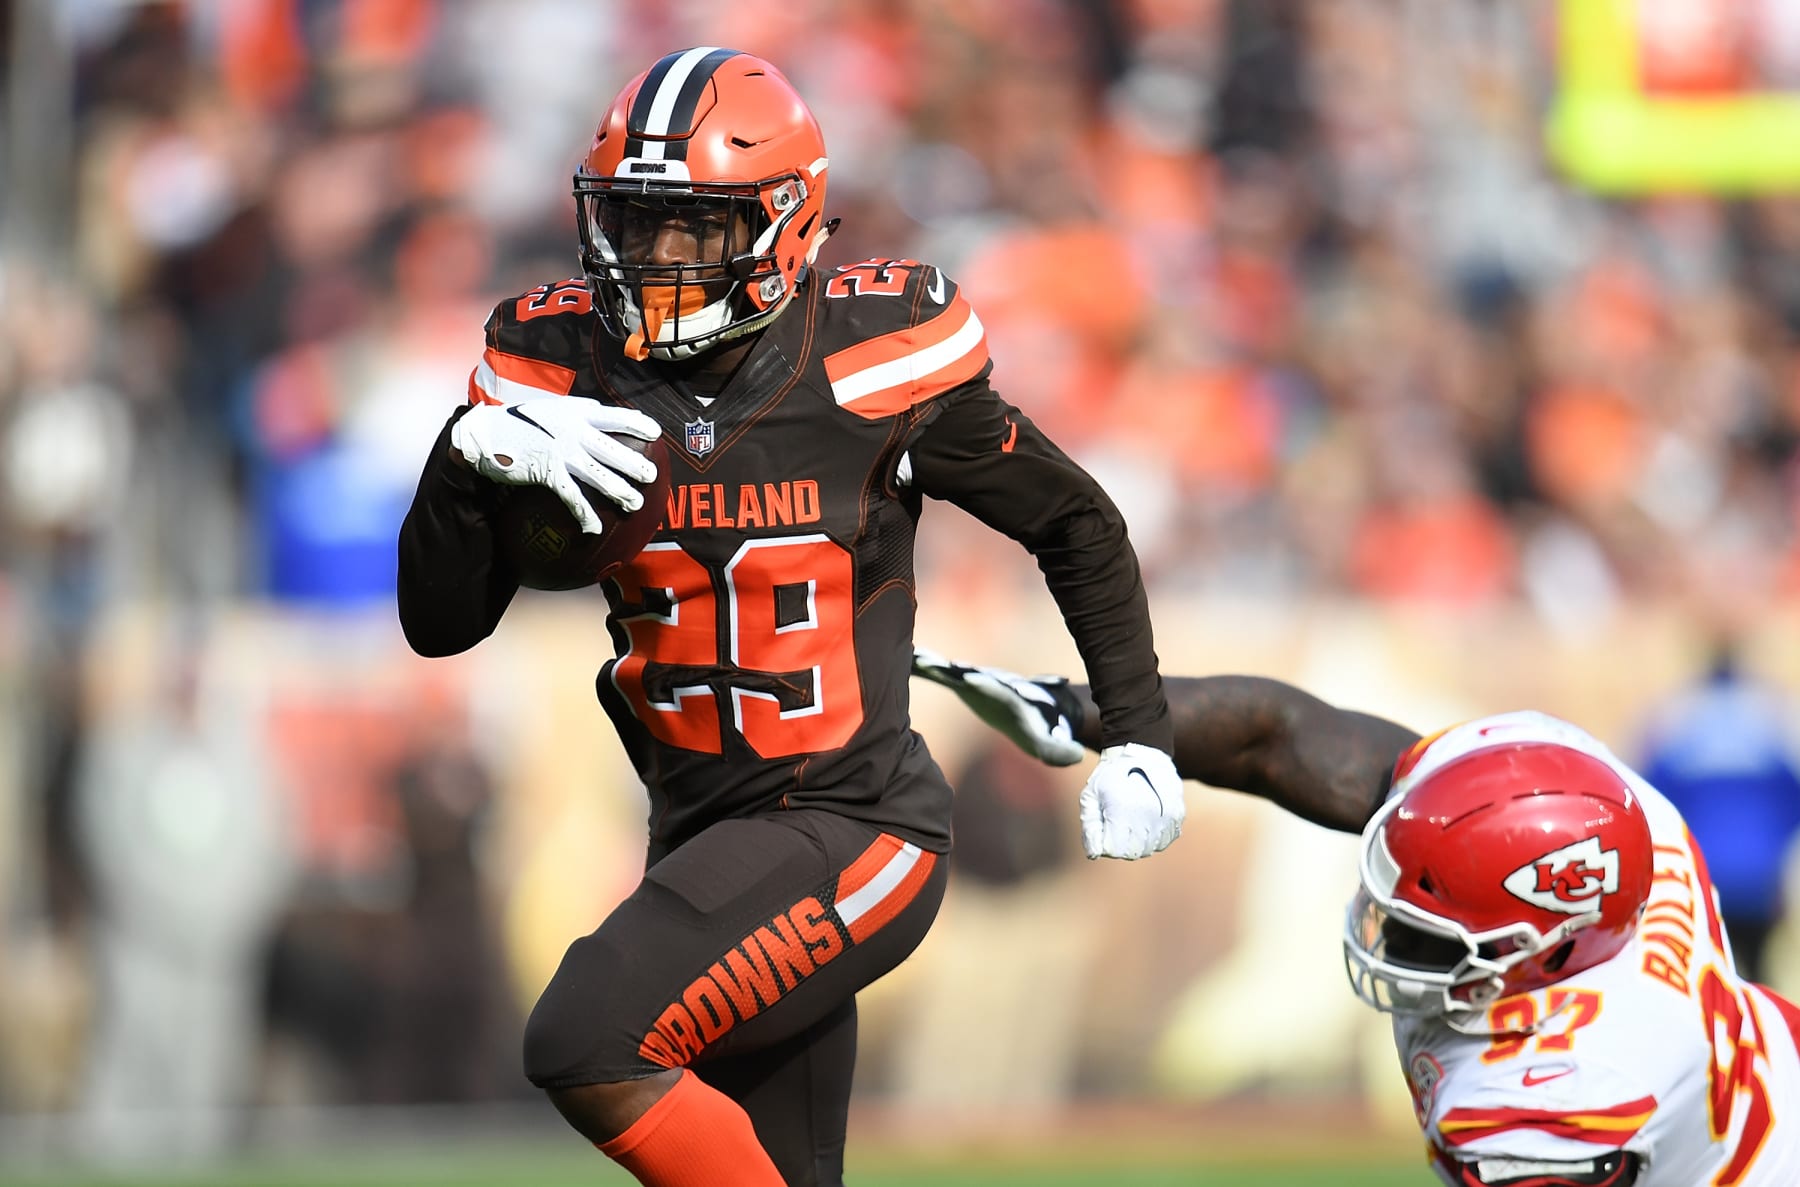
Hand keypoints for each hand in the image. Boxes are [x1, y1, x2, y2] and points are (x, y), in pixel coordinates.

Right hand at [451, 398, 660, 533]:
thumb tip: (601, 421)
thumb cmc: (522, 422)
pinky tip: (593, 528)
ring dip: (619, 491)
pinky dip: (585, 514)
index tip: (656, 433)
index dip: (637, 424)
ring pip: (599, 474)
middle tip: (652, 476)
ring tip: (635, 503)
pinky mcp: (547, 472)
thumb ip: (577, 416)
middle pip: (612, 449)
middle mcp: (573, 431)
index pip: (615, 416)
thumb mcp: (553, 410)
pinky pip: (572, 497)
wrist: (485, 432)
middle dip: (635, 464)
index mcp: (577, 412)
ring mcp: (561, 452)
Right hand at [911, 647, 1085, 765]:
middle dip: (945, 668)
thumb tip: (1076, 756)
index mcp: (1005, 696)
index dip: (981, 684)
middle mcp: (986, 683)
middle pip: (962, 673)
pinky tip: (901, 661)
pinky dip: (921, 667)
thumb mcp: (1051, 741)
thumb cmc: (1046, 725)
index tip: (968, 677)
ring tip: (904, 655)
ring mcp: (972, 680)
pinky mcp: (962, 682)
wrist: (1044, 703)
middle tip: (923, 659)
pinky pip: (938, 674)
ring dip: (927, 663)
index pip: (992, 689)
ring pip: (946, 670)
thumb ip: (1060, 750)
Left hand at [1080, 742, 1183, 859]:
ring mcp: (1165, 817)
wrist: (1141, 752)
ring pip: (1150, 849)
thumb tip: (1094, 855)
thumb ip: (1090, 828)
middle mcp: (1146, 816)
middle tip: (1117, 823)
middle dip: (1121, 844)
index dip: (1105, 843)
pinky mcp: (1177, 816)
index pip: (1113, 850)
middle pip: (1132, 852)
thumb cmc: (1110, 777)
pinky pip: (1165, 840)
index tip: (1105, 829)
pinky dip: (1155, 836)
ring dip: (1139, 841)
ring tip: (1132, 819)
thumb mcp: (1090, 796)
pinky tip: (1147, 820)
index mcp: (1122, 811)